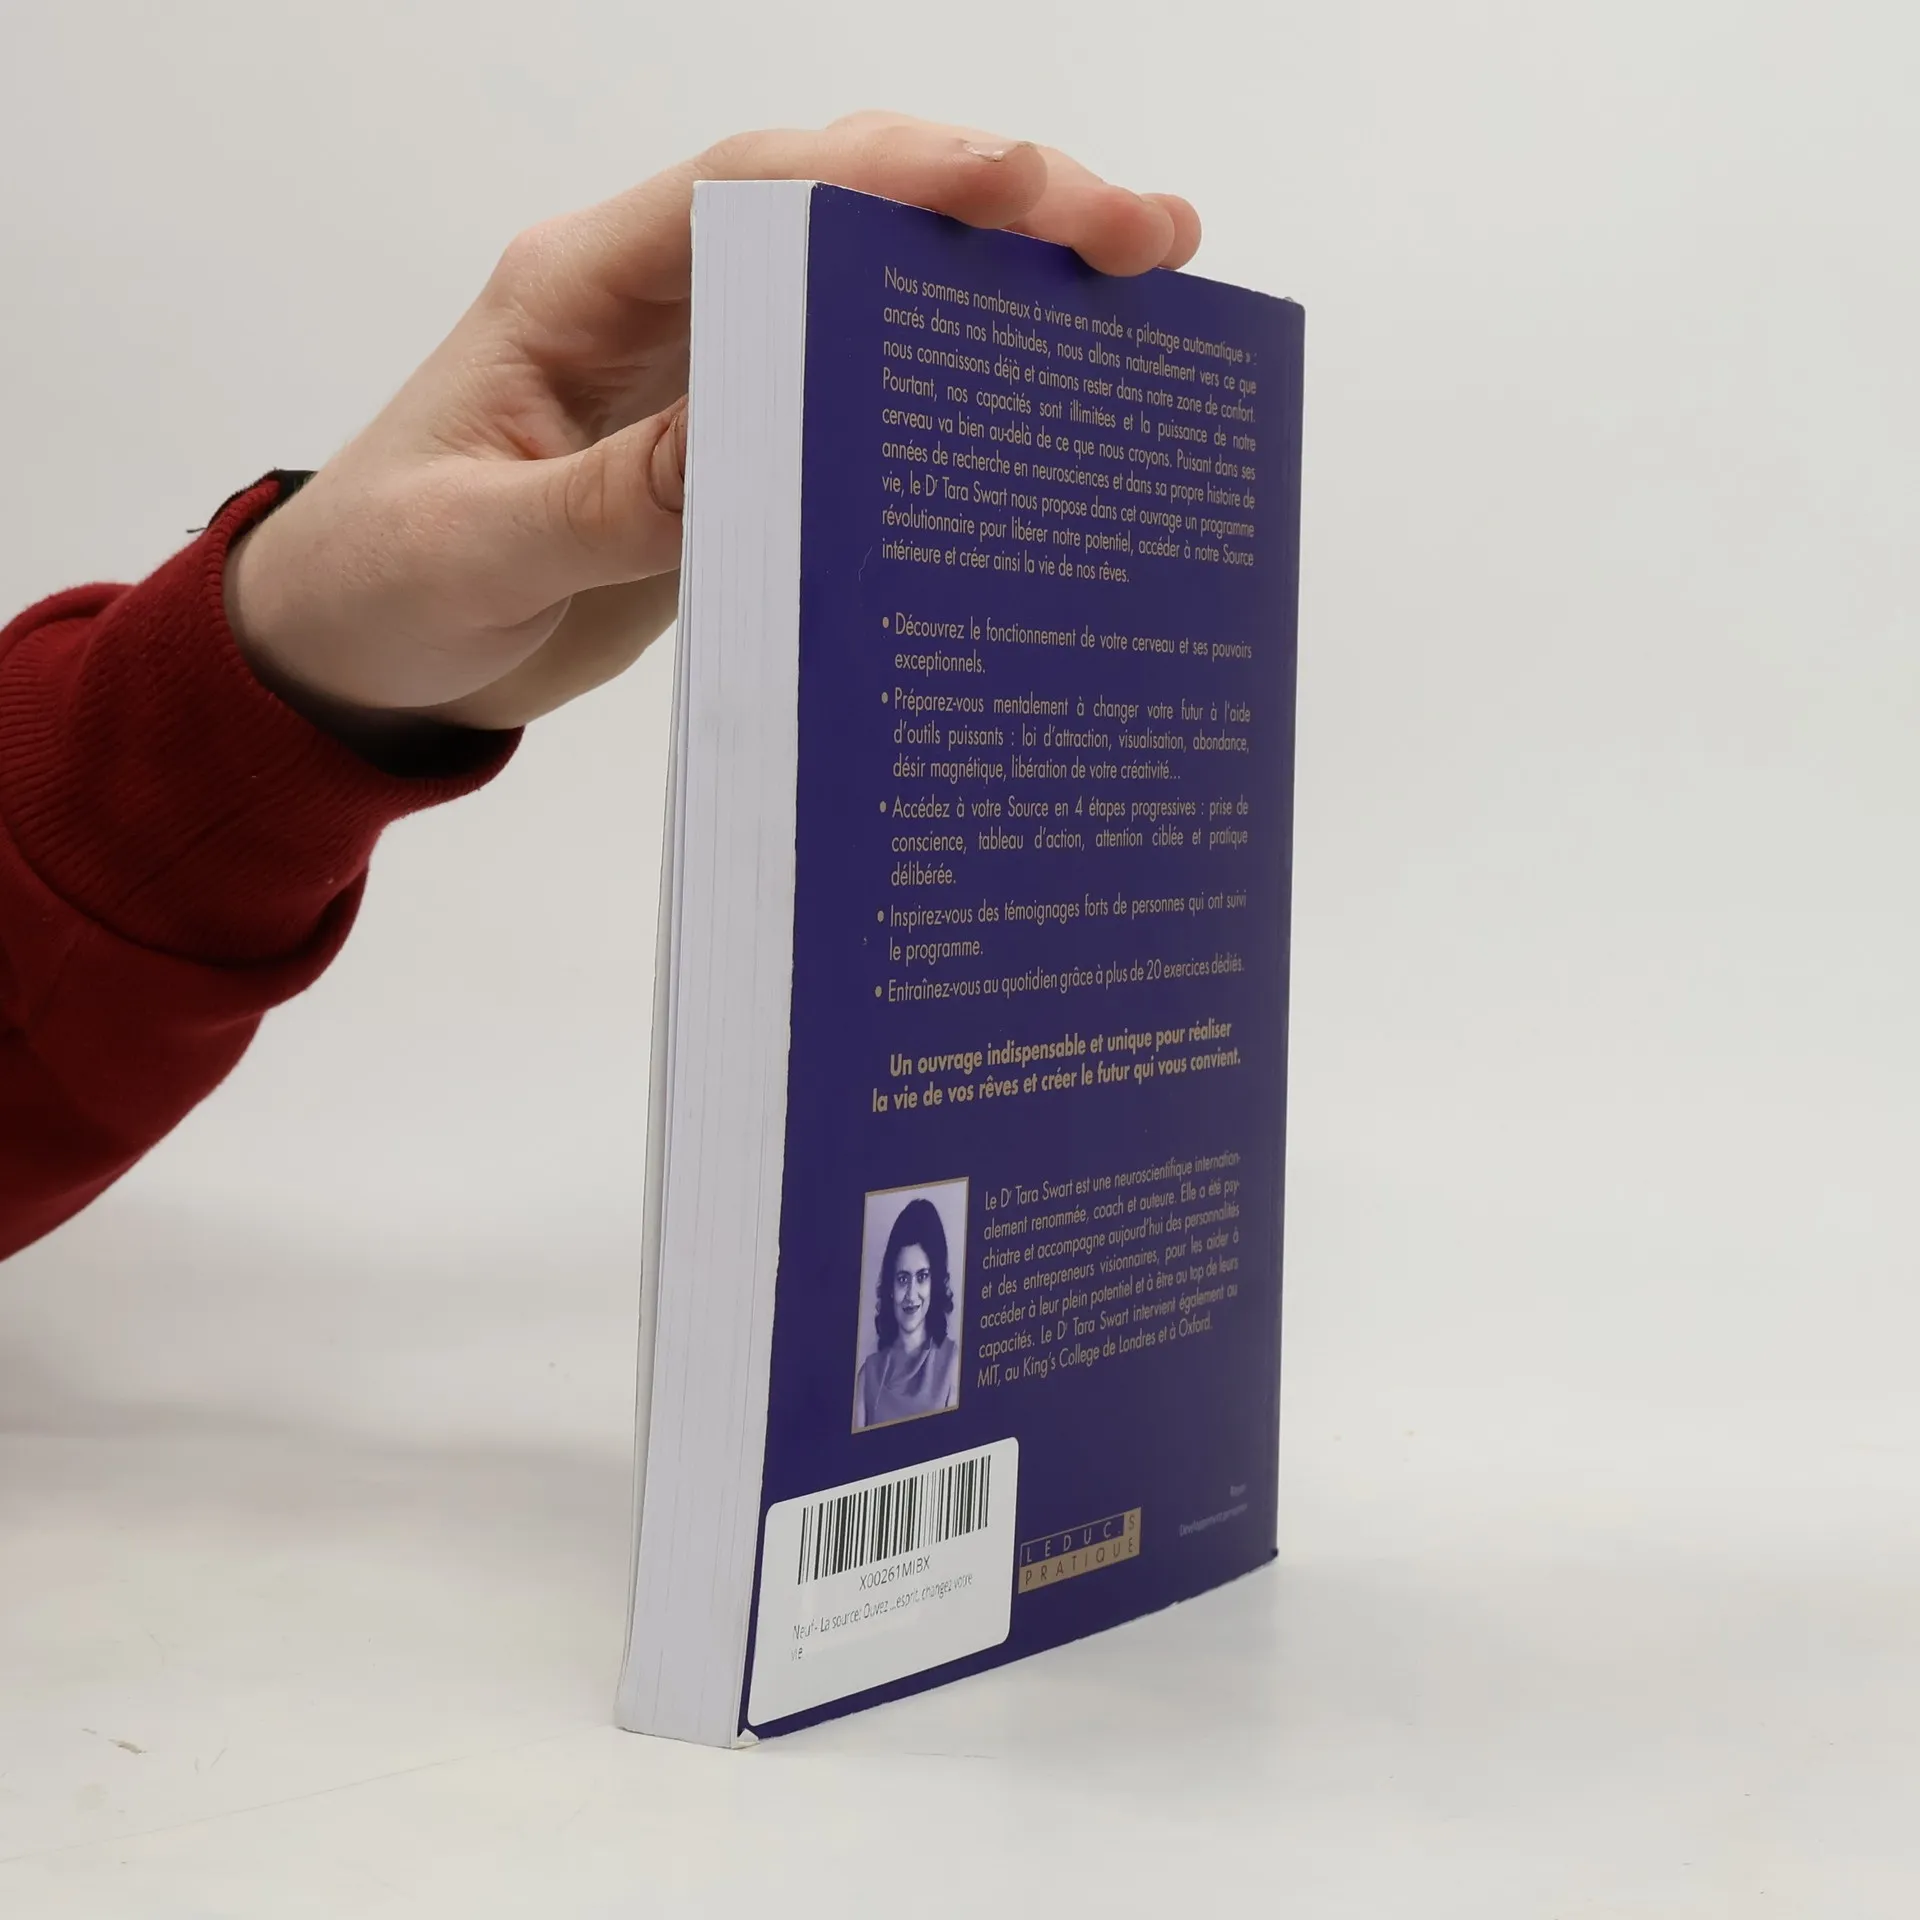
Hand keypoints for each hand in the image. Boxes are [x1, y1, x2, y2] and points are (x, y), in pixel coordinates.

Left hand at [225, 112, 1200, 745]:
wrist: (358, 658)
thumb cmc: (383, 586)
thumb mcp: (476, 550)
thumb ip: (606, 501)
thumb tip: (749, 445)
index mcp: (582, 287)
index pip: (757, 188)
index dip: (895, 173)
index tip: (1023, 185)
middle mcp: (659, 304)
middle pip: (846, 212)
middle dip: (999, 206)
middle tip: (1147, 239)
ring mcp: (705, 373)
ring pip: (871, 294)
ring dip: (1000, 288)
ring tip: (1145, 297)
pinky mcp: (730, 451)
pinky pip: (857, 398)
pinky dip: (952, 390)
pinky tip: (1044, 408)